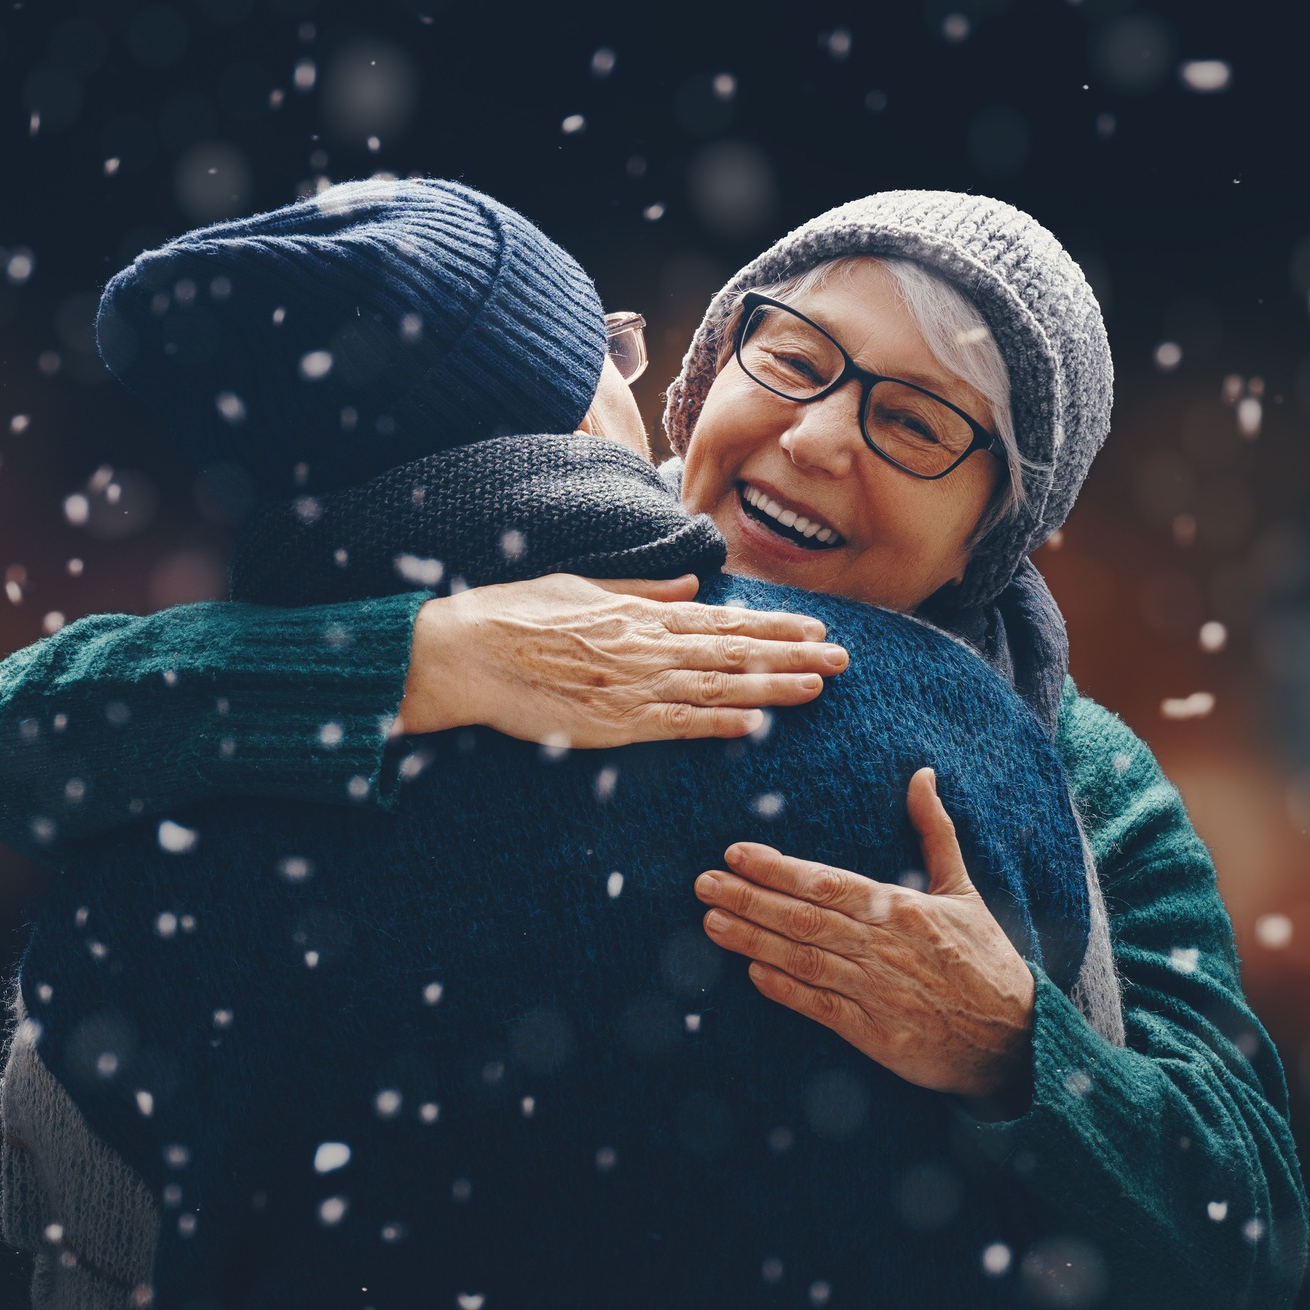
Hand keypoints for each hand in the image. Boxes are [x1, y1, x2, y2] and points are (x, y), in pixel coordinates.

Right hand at [395, 572, 848, 745]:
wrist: (465, 651)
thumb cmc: (516, 614)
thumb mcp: (584, 586)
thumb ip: (640, 589)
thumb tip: (688, 585)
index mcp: (639, 613)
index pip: (722, 621)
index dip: (773, 627)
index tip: (814, 628)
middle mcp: (645, 647)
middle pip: (733, 652)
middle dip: (792, 655)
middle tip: (844, 658)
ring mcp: (630, 686)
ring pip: (716, 687)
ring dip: (771, 688)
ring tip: (818, 687)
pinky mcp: (610, 722)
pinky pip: (675, 724)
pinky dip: (717, 723)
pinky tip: (756, 724)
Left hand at [694, 767, 1037, 1115]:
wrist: (1017, 1036)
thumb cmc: (984, 959)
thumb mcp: (963, 890)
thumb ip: (935, 833)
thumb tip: (922, 775)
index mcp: (902, 909)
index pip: (827, 882)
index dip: (778, 869)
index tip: (736, 853)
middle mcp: (885, 947)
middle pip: (806, 918)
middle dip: (750, 899)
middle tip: (704, 883)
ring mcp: (878, 992)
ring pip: (805, 960)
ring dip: (754, 941)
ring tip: (712, 922)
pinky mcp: (877, 1034)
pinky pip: (822, 1009)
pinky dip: (786, 991)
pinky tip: (752, 974)